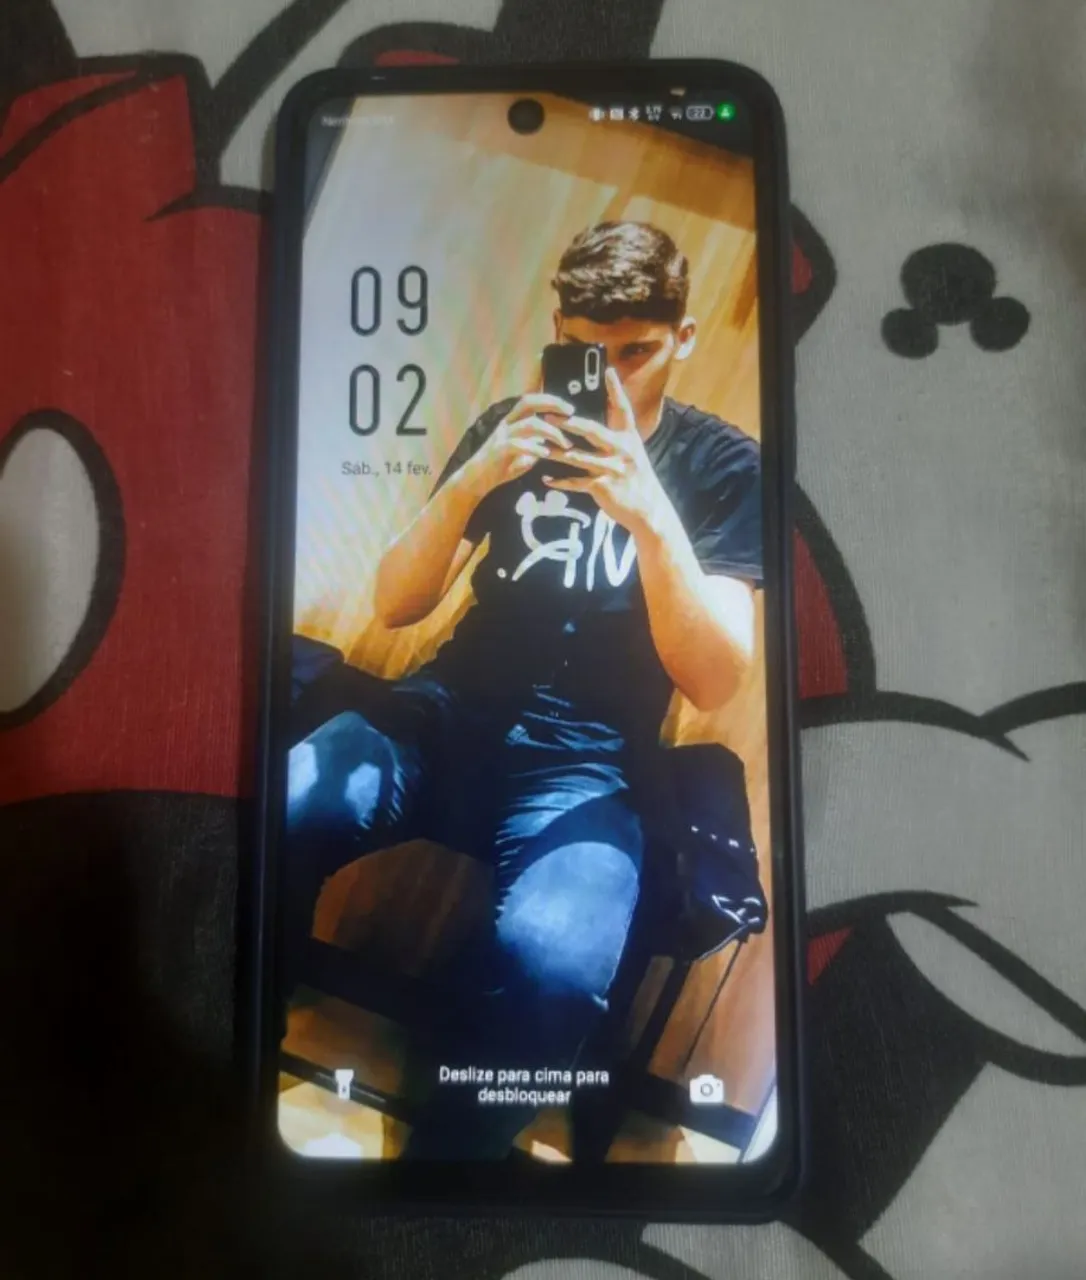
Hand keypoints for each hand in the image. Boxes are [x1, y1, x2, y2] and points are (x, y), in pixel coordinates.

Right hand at [467, 393, 573, 494]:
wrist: (476, 480)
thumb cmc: (500, 467)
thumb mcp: (523, 454)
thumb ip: (536, 445)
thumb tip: (551, 442)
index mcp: (512, 421)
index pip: (532, 401)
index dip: (551, 401)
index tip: (570, 409)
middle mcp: (506, 423)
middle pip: (528, 402)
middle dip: (551, 404)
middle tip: (570, 413)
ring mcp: (502, 435)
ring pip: (528, 424)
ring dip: (550, 432)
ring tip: (565, 444)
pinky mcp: (498, 450)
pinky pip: (518, 444)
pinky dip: (534, 448)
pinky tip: (546, 454)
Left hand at [543, 368, 667, 532]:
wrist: (648, 508)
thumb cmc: (635, 478)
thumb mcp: (632, 453)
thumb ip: (616, 438)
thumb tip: (595, 423)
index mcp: (629, 438)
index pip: (623, 409)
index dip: (616, 390)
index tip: (609, 371)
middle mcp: (622, 450)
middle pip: (592, 431)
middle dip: (569, 423)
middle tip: (549, 416)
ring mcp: (612, 469)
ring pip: (578, 457)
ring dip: (556, 452)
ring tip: (540, 447)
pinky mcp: (603, 487)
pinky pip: (576, 483)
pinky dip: (560, 481)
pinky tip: (545, 478)